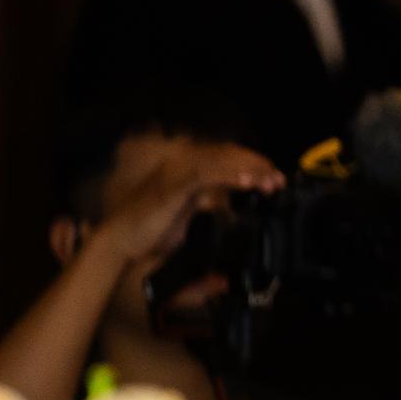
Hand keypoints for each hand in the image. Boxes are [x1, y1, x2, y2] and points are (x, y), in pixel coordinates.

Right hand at [94, 142, 283, 306]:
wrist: (121, 243)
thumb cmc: (152, 231)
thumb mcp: (191, 216)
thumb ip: (212, 206)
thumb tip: (235, 209)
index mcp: (188, 172)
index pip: (226, 159)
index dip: (253, 165)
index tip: (277, 180)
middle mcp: (182, 168)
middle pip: (227, 156)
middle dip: (257, 166)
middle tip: (279, 181)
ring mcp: (175, 174)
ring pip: (219, 162)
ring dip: (248, 170)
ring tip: (269, 181)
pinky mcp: (170, 187)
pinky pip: (204, 176)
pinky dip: (227, 177)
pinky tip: (246, 183)